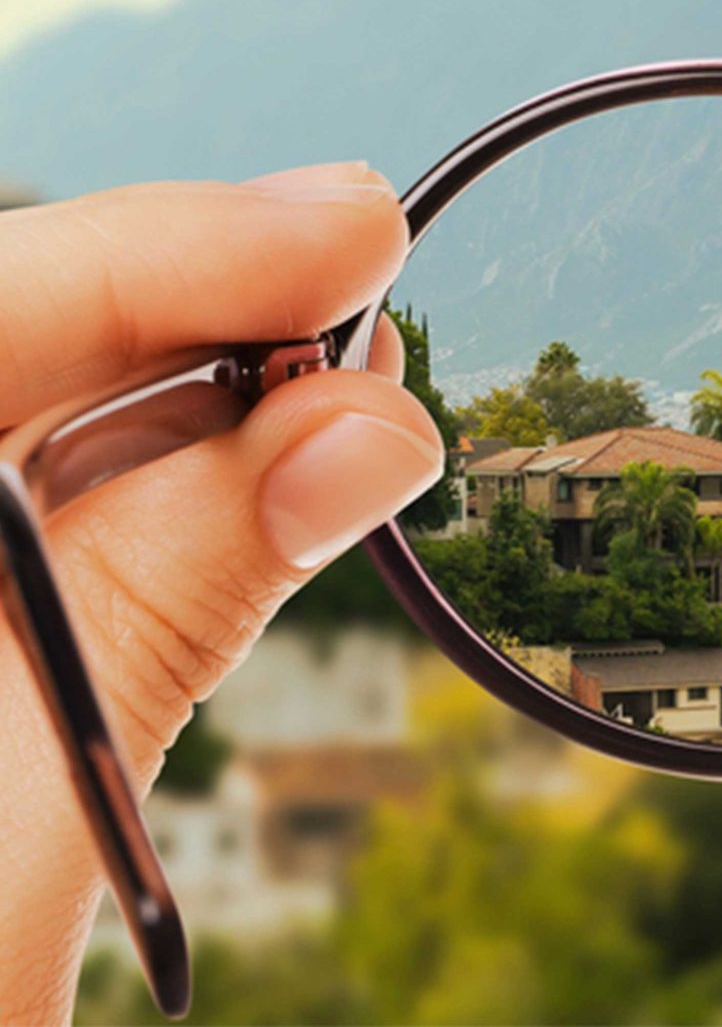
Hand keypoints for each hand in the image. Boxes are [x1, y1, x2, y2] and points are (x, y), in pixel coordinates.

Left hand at [0, 164, 439, 1024]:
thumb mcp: (40, 805)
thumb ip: (171, 601)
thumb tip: (360, 426)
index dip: (155, 248)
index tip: (349, 228)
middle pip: (14, 341)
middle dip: (188, 299)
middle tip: (371, 287)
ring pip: (40, 422)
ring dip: (202, 398)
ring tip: (353, 402)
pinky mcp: (2, 651)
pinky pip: (66, 522)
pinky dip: (177, 496)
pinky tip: (277, 478)